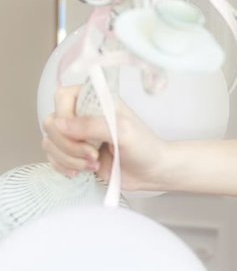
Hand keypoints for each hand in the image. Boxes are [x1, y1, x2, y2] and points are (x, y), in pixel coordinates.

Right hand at [42, 85, 167, 191]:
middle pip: (52, 123)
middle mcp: (82, 114)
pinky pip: (53, 158)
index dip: (65, 117)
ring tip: (94, 165)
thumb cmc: (144, 147)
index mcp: (95, 99)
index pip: (62, 97)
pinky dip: (64, 167)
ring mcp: (76, 135)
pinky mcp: (74, 154)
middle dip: (70, 145)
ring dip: (69, 159)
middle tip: (94, 155)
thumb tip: (59, 124)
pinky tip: (83, 171)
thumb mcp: (122, 132)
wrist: (151, 172)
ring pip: (50, 143)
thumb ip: (91, 125)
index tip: (82, 135)